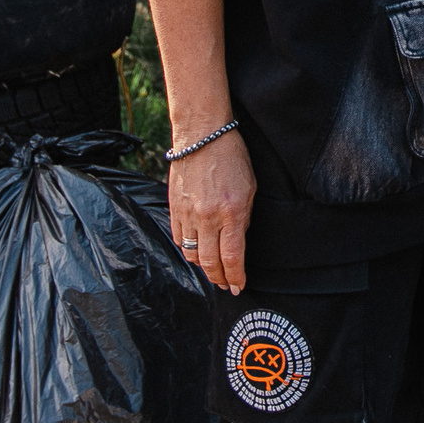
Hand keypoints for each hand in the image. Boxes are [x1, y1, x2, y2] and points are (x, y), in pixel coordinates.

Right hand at [170, 132, 258, 294]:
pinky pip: (179, 239)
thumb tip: (237, 241)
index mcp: (231, 212)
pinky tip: (196, 250)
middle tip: (224, 284)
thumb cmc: (231, 157)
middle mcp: (208, 217)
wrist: (201, 136)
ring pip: (191, 254)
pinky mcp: (174, 209)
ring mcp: (188, 214)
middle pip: (209, 262)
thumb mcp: (249, 188)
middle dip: (218, 278)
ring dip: (202, 266)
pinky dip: (187, 249)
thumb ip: (243, 218)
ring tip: (212, 269)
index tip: (238, 286)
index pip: (232, 257)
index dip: (235, 277)